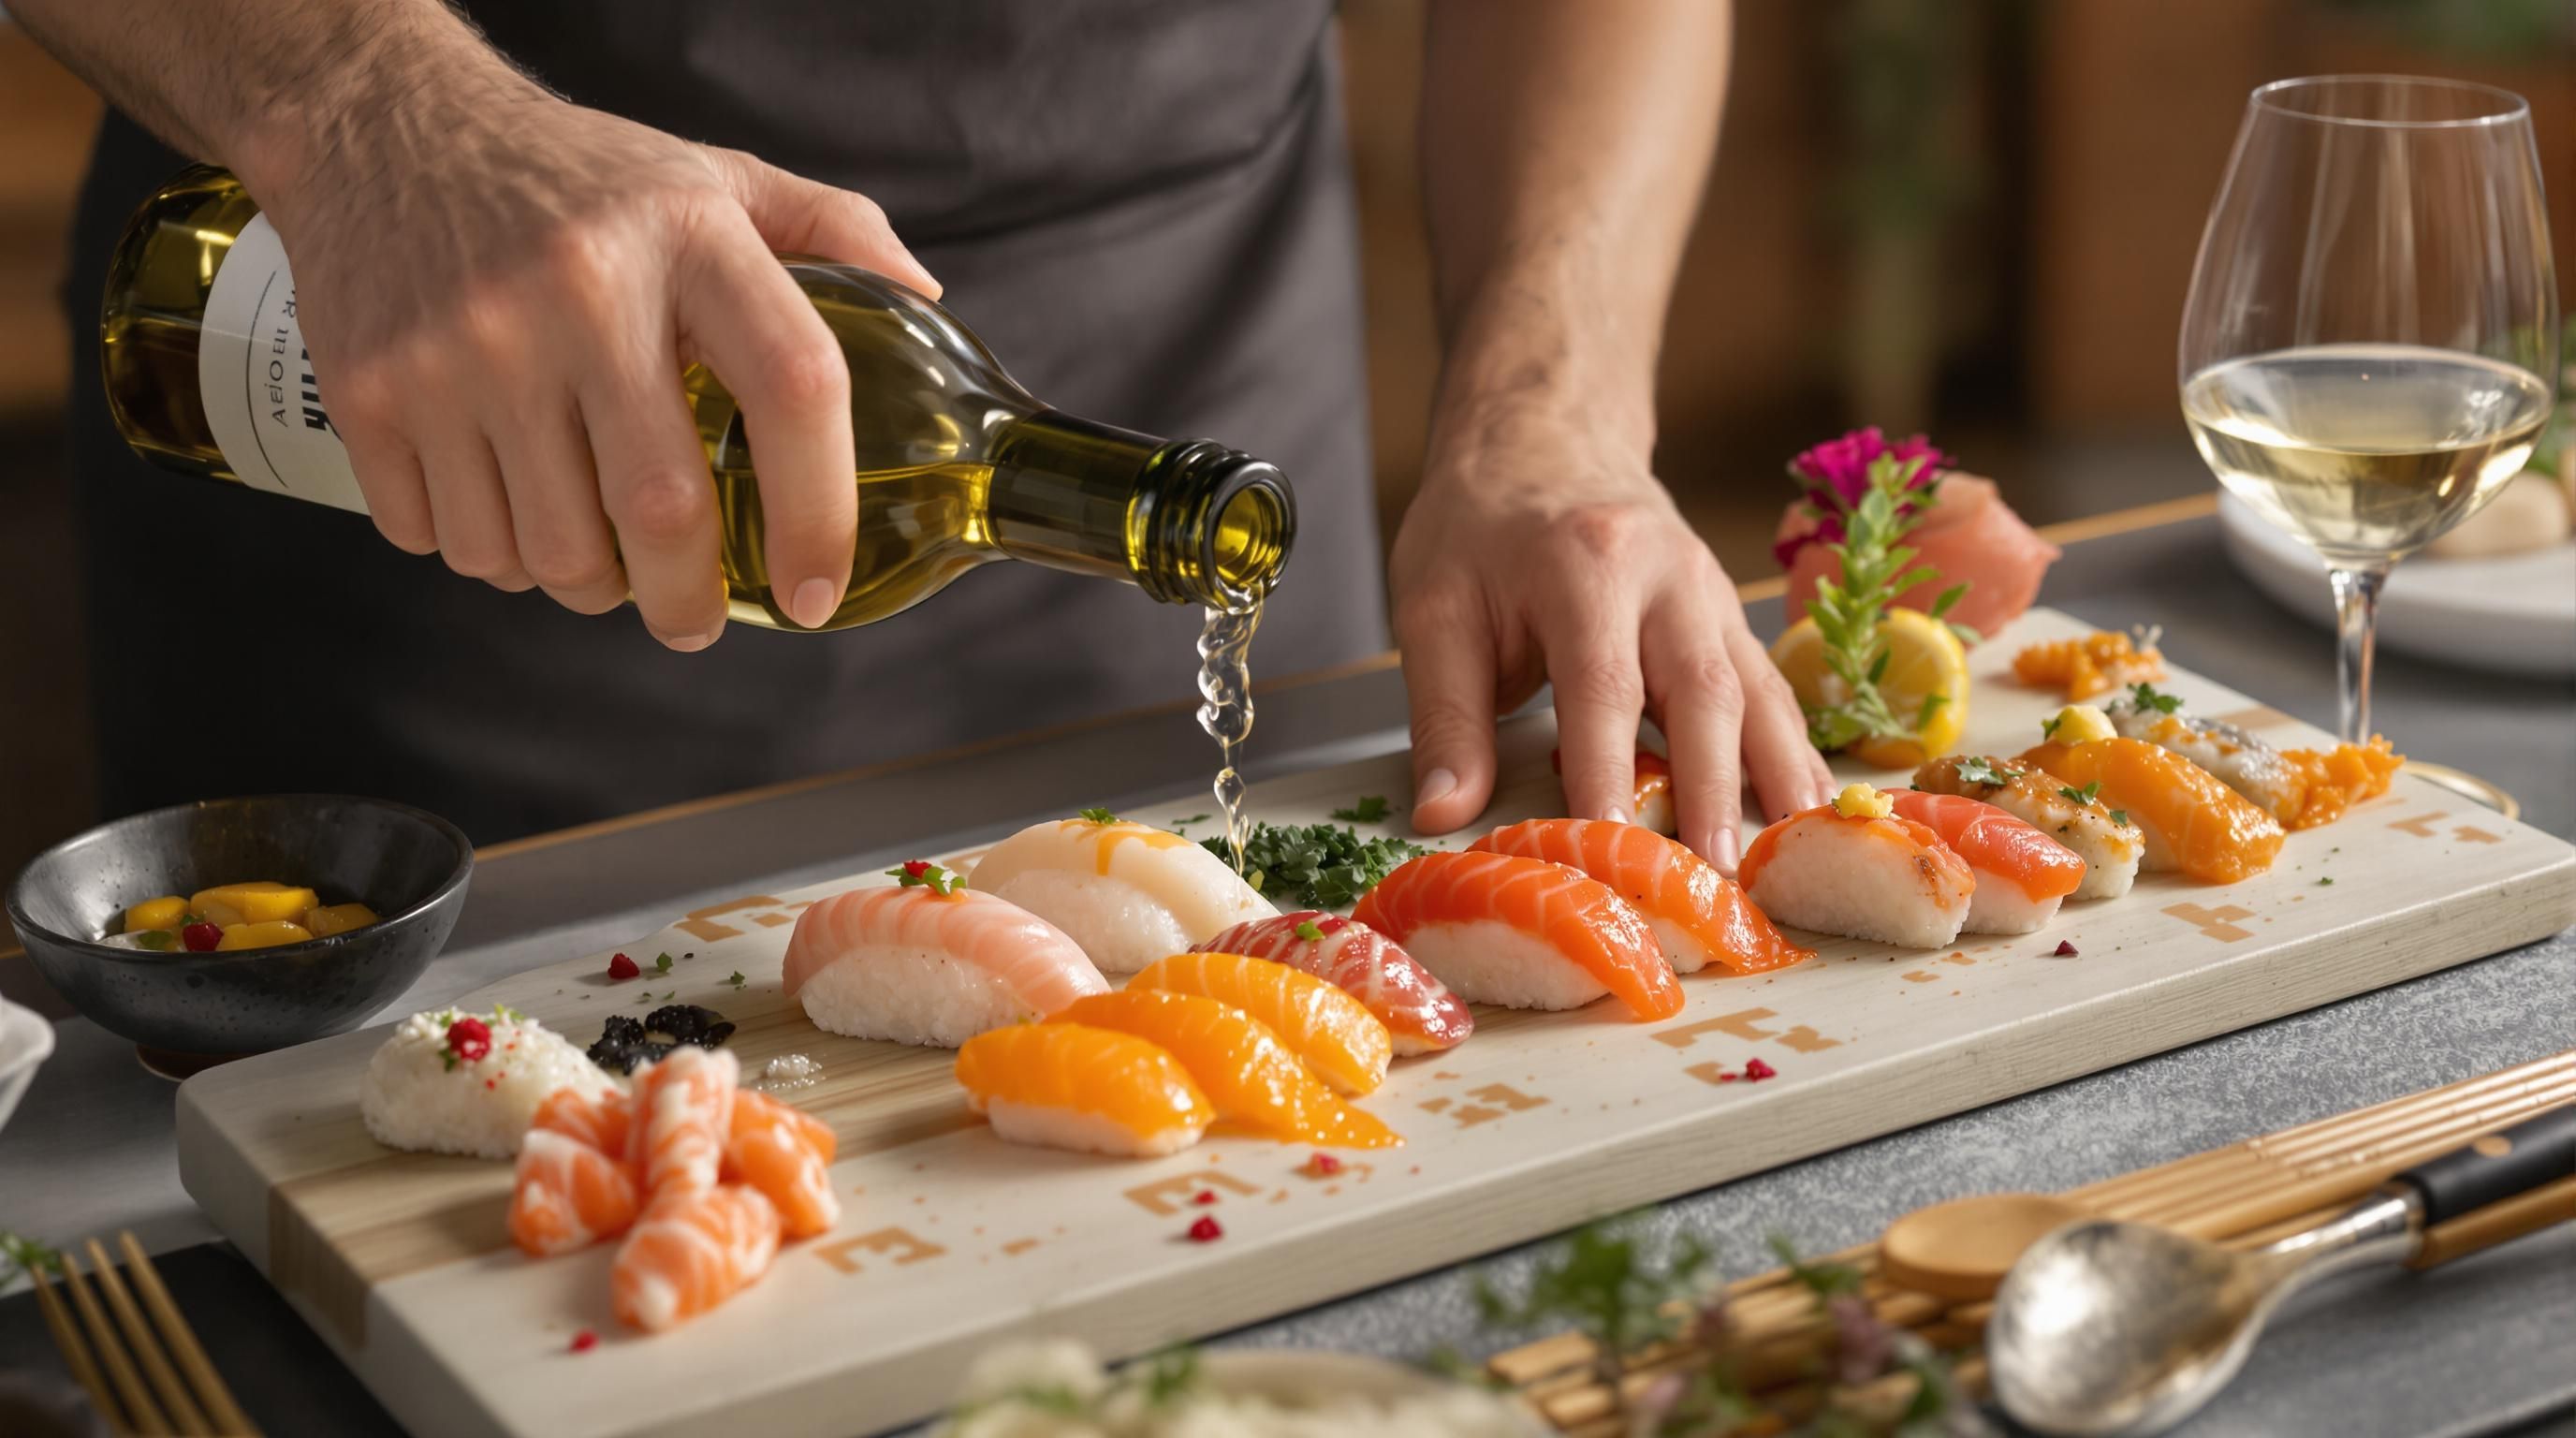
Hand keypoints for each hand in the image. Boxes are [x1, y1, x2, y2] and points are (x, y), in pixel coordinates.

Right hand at [260, 58, 938, 647]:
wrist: (386, 127)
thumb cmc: (576, 179)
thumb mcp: (712, 178)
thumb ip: (830, 234)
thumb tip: (923, 301)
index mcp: (688, 240)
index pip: (793, 389)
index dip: (818, 513)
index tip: (813, 591)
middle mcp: (578, 294)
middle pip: (661, 514)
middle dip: (688, 602)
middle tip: (694, 618)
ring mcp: (464, 347)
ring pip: (549, 553)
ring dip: (585, 585)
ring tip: (594, 547)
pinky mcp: (373, 391)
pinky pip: (449, 542)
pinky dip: (489, 555)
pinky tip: (505, 502)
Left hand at [1389, 400, 1832, 871]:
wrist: (1543, 440)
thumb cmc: (1481, 529)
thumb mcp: (1435, 607)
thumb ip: (1443, 715)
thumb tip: (1442, 814)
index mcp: (1584, 564)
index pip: (1602, 684)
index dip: (1607, 772)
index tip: (1608, 847)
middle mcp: (1666, 575)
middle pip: (1702, 691)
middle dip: (1714, 789)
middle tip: (1718, 875)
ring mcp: (1711, 593)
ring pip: (1758, 691)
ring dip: (1776, 778)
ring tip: (1789, 853)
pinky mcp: (1729, 616)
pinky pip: (1771, 688)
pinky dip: (1791, 751)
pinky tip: (1806, 807)